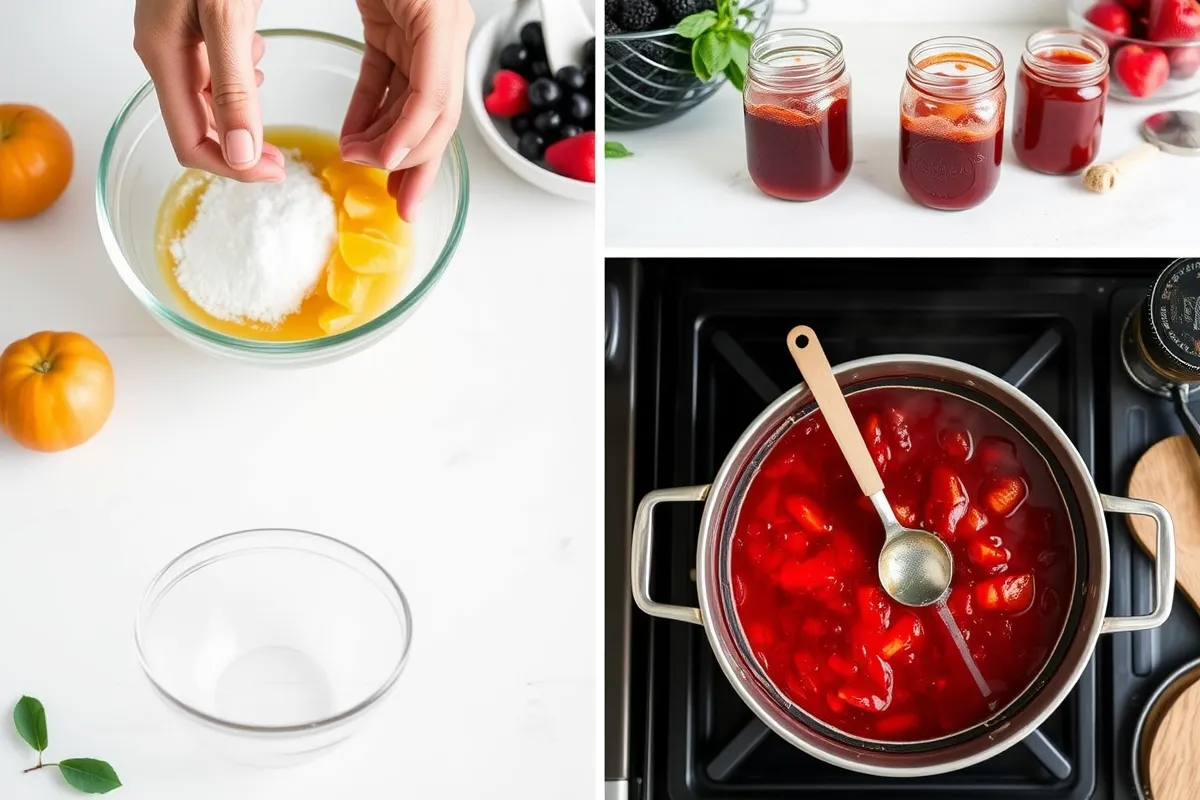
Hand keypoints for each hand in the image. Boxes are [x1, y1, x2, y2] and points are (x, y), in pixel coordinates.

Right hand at [134, 0, 284, 181]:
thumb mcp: (226, 17)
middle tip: (279, 156)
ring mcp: (173, 38)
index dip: (233, 167)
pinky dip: (238, 72)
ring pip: (207, 96)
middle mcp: (163, 53)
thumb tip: (240, 153)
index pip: (190, 142)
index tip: (275, 172)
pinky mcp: (189, 22)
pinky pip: (211, 65)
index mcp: (164, 58)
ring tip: (265, 88)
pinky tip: (253, 50)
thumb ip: (232, 85)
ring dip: (242, 106)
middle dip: (242, 145)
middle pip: (198, 125)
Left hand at [340, 0, 473, 220]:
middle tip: (401, 204)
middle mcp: (438, 37)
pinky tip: (353, 134)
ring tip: (356, 161)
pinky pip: (380, 79)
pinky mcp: (388, 29)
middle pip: (431, 116)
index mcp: (447, 27)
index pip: (438, 106)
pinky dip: (366, 110)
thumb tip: (394, 149)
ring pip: (405, 104)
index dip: (414, 143)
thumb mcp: (409, 6)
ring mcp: (415, 35)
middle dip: (414, 164)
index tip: (384, 166)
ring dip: (381, 139)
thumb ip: (407, 80)